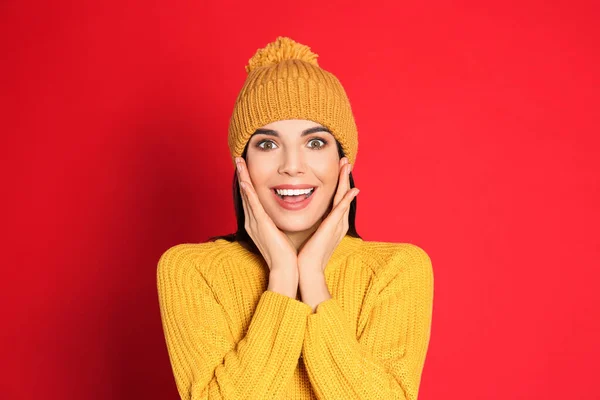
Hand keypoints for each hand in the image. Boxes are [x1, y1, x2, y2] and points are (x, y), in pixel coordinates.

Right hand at [235, 157, 297, 274]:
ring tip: (239, 162)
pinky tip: (245, 181)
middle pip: (245, 193)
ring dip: (243, 178)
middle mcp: (252, 221)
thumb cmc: (285, 253)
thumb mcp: (279, 232)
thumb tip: (282, 212)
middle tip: (238, 159)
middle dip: (241, 175)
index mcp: (256, 223)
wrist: (284, 268)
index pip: (250, 198)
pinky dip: (248, 193)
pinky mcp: (261, 225)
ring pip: (247, 196)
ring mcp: (255, 223)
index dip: (247, 181)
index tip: (246, 167)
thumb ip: (276, 222)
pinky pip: (253, 206)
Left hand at [297, 157, 359, 273]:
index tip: (339, 168)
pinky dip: (347, 199)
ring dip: (346, 181)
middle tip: (346, 160)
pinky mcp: (332, 228)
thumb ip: (315, 223)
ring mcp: (336, 224)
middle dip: (345, 177)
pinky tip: (353, 189)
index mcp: (333, 222)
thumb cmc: (307, 253)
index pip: (338, 198)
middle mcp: (338, 222)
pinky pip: (341, 210)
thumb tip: (311, 214)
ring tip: (347, 166)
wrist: (307, 268)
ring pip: (343, 198)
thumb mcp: (313, 233)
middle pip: (343, 194)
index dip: (340, 182)